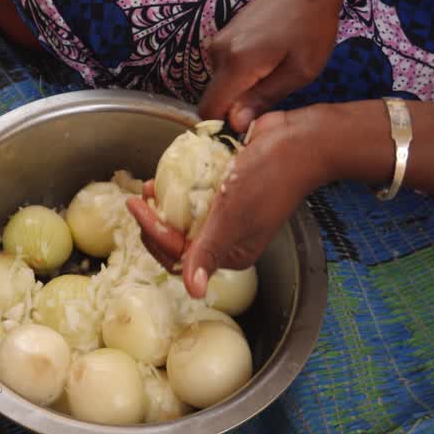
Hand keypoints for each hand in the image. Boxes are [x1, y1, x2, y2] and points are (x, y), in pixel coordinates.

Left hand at [125, 109, 331, 296]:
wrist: (297, 141)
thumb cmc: (269, 180)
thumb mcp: (232, 219)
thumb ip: (208, 252)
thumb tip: (193, 292)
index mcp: (232, 253)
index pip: (180, 255)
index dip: (154, 234)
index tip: (136, 208)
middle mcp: (228, 237)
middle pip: (179, 239)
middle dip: (155, 222)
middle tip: (137, 201)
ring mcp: (227, 213)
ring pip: (185, 218)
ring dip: (163, 206)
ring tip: (149, 189)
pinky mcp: (227, 191)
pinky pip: (195, 197)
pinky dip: (179, 190)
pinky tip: (166, 179)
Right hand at [199, 0, 345, 131]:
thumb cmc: (311, 26)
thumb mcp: (300, 70)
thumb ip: (264, 98)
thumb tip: (235, 125)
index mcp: (236, 63)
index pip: (209, 110)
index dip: (224, 126)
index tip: (249, 130)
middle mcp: (218, 52)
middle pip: (214, 98)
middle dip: (236, 109)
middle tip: (273, 101)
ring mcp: (218, 42)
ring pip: (221, 84)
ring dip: (241, 90)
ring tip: (275, 77)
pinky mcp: (224, 36)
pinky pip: (225, 69)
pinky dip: (241, 76)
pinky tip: (269, 64)